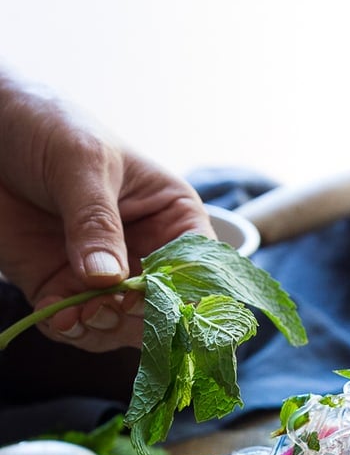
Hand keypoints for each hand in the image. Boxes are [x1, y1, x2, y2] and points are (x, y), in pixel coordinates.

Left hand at [0, 72, 213, 349]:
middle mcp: (144, 253)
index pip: (197, 268)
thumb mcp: (81, 163)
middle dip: (139, 318)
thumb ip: (96, 221)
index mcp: (171, 218)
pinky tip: (58, 315)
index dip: (186, 292)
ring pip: (122, 327)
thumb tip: (108, 279)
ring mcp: (104, 276)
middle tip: (108, 307)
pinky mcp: (61, 287)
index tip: (158, 302)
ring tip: (79, 314)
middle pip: (164, 309)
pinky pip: (75, 326)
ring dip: (103, 329)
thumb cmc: (48, 126)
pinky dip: (68, 329)